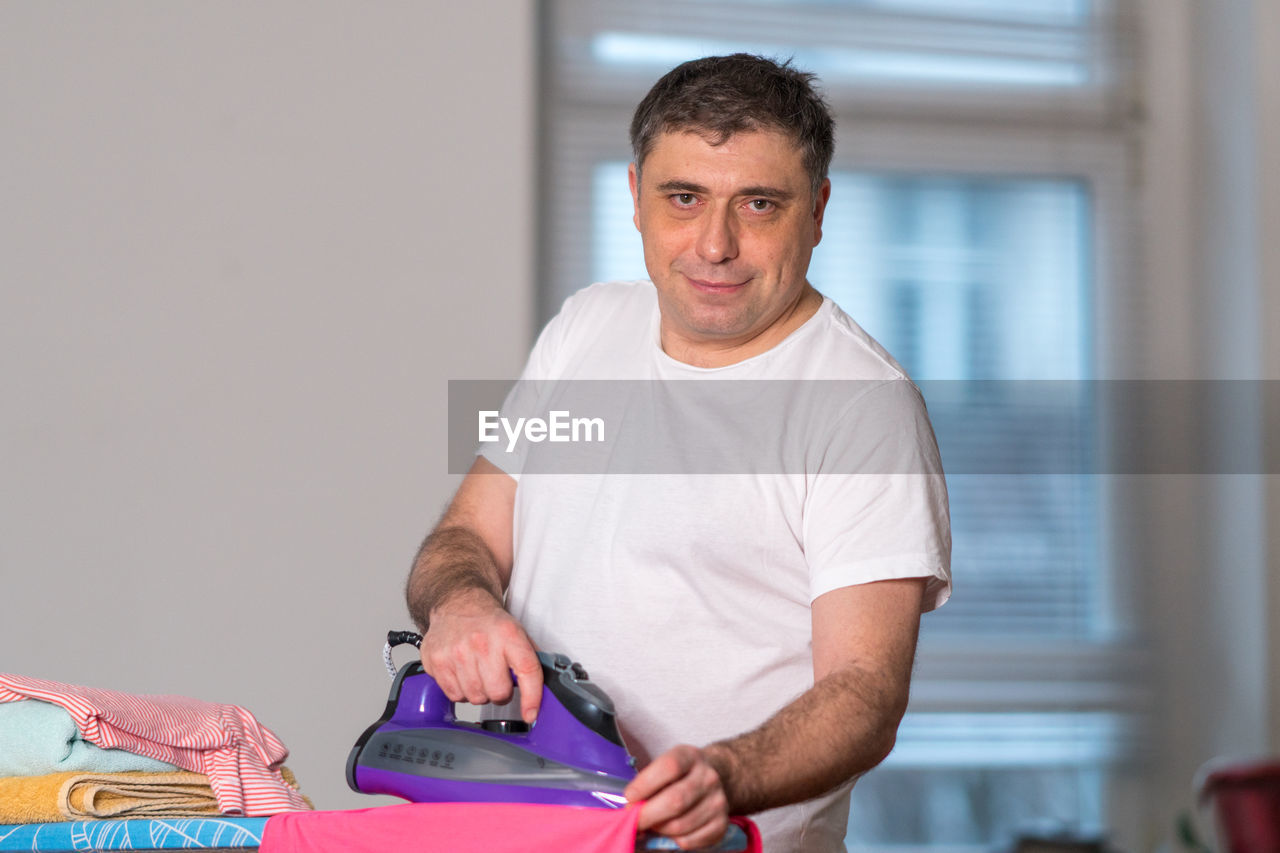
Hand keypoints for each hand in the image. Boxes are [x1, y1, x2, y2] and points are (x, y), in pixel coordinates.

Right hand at [419, 587, 542, 722]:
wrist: (457, 602)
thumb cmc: (488, 621)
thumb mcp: (517, 632)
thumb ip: (530, 660)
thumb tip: (542, 691)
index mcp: (508, 634)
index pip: (527, 671)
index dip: (531, 698)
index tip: (531, 714)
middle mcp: (482, 643)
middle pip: (498, 693)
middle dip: (500, 692)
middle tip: (496, 677)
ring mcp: (456, 652)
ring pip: (475, 698)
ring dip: (479, 692)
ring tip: (477, 672)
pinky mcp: (436, 661)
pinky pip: (454, 695)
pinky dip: (460, 690)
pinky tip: (462, 673)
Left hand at [625, 744, 731, 850]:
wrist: (713, 780)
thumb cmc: (678, 777)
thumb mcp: (664, 768)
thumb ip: (647, 785)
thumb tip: (629, 812)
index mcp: (690, 756)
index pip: (669, 767)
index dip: (645, 784)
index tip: (629, 798)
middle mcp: (708, 777)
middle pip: (675, 801)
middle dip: (647, 815)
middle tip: (633, 821)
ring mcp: (718, 801)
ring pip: (680, 826)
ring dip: (659, 830)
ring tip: (653, 824)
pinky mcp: (721, 824)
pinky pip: (690, 841)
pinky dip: (673, 841)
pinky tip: (669, 832)